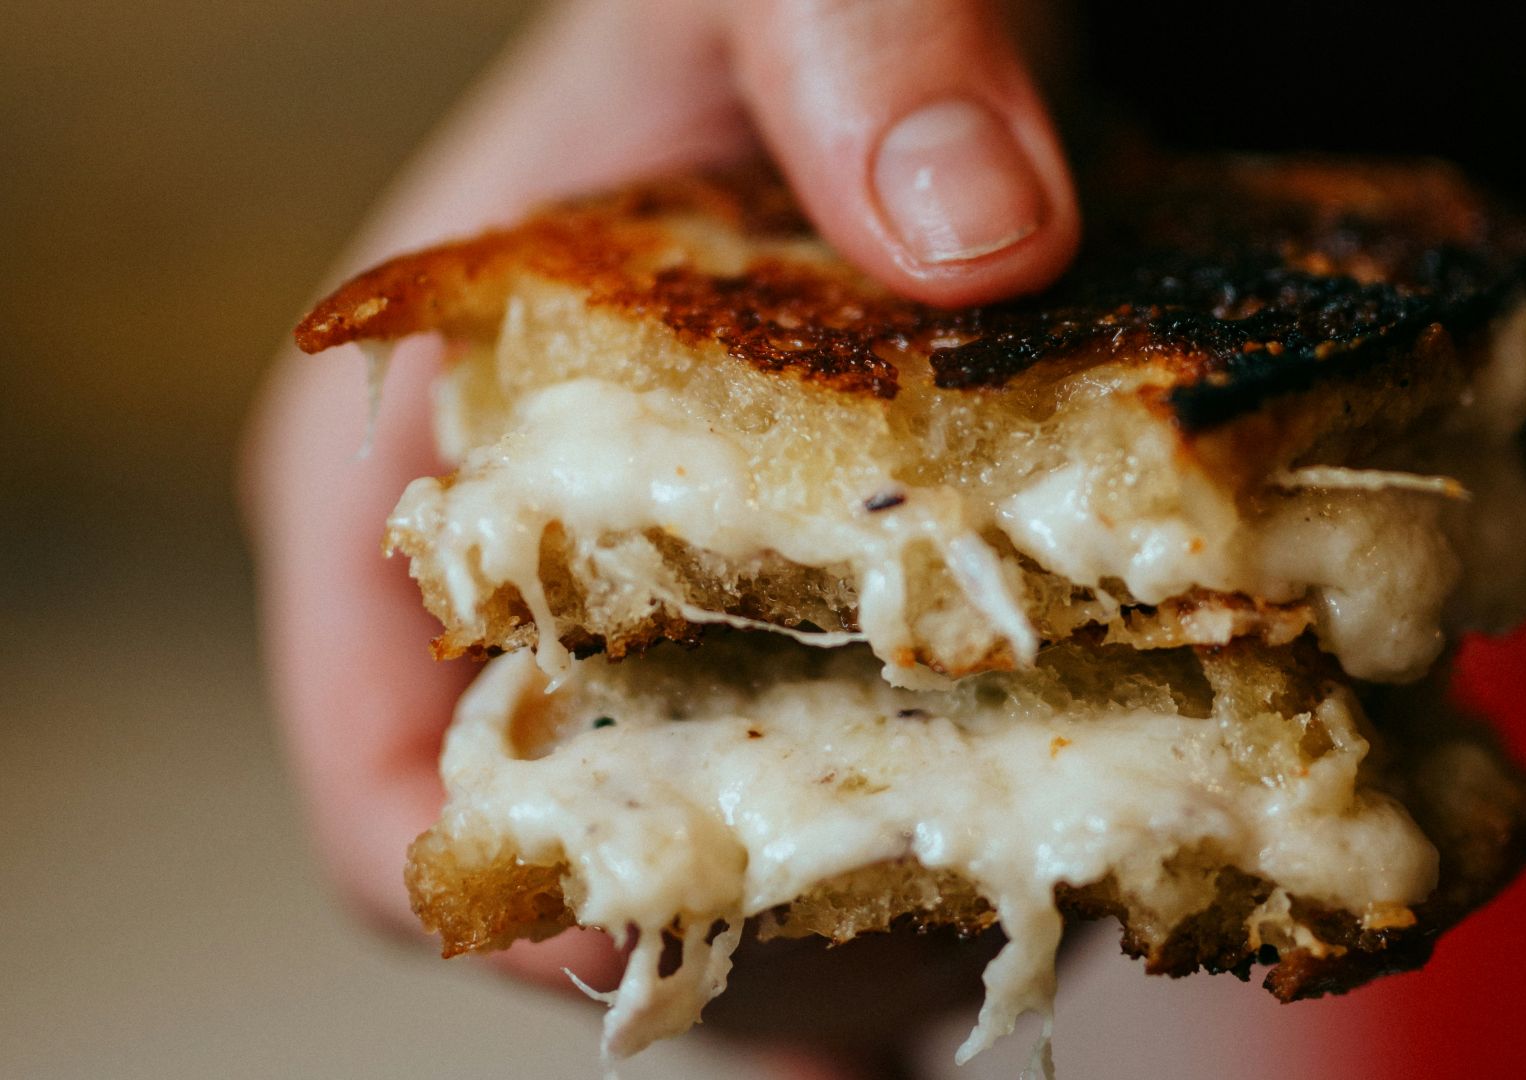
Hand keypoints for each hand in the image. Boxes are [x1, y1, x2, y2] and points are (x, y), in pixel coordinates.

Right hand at [242, 0, 1076, 1072]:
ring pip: (727, 852)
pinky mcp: (803, 618)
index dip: (518, 900)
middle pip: (589, 863)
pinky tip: (1069, 853)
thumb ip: (858, 51)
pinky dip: (938, 853)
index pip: (387, 765)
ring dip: (868, 919)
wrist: (898, 14)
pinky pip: (845, 792)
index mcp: (419, 452)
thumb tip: (969, 233)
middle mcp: (530, 567)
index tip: (706, 936)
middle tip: (941, 944)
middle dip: (749, 935)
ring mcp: (672, 610)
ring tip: (1029, 903)